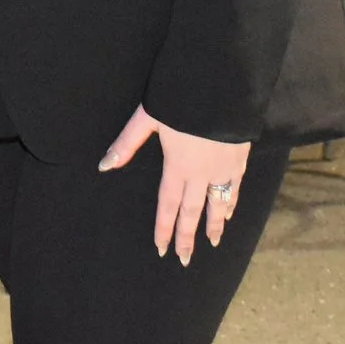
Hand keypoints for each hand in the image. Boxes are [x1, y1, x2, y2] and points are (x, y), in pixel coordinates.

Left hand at [98, 104, 250, 265]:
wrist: (221, 83)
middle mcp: (200, 173)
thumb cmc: (180, 97)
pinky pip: (235, 188)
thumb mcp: (147, 117)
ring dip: (214, 225)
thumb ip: (127, 144)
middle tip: (185, 260)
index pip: (168, 206)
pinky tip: (229, 213)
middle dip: (187, 237)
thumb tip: (104, 166)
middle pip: (192, 212)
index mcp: (176, 166)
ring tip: (211, 242)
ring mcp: (223, 168)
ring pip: (218, 204)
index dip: (164, 229)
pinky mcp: (239, 158)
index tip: (162, 249)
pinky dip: (231, 204)